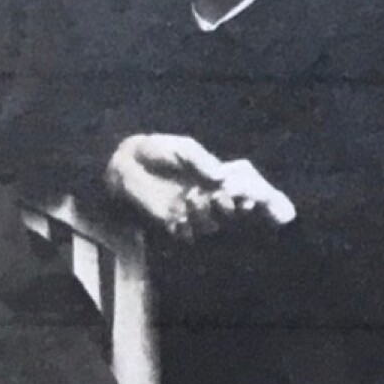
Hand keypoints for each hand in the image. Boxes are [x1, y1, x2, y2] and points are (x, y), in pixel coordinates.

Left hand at [105, 134, 295, 240]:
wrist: (127, 162)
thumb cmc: (158, 150)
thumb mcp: (183, 148)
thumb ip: (201, 160)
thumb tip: (220, 177)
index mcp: (217, 179)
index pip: (246, 193)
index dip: (256, 200)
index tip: (249, 197)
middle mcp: (208, 198)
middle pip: (233, 213)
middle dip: (230, 207)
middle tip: (218, 194)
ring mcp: (191, 212)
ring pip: (211, 225)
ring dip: (205, 214)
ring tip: (189, 198)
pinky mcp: (173, 223)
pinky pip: (188, 235)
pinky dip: (187, 228)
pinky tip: (176, 216)